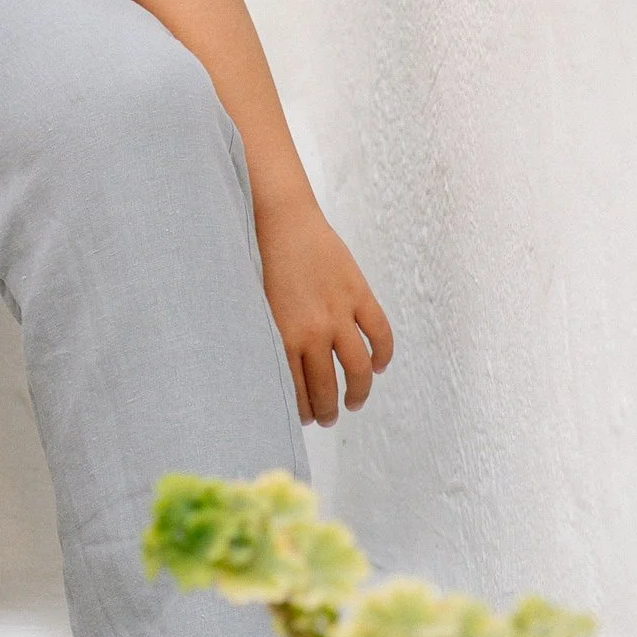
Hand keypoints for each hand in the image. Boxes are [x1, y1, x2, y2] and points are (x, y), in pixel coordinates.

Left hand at [255, 191, 393, 426]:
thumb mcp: (253, 307)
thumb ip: (267, 339)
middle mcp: (312, 331)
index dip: (302, 411)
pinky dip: (383, 355)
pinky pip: (379, 334)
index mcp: (281, 338)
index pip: (297, 391)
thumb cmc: (256, 259)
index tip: (303, 419)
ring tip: (354, 402)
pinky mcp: (358, 293)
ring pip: (358, 369)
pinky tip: (379, 366)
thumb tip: (276, 373)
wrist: (278, 217)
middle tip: (327, 419)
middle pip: (327, 387)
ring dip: (359, 392)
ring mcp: (339, 313)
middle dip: (327, 410)